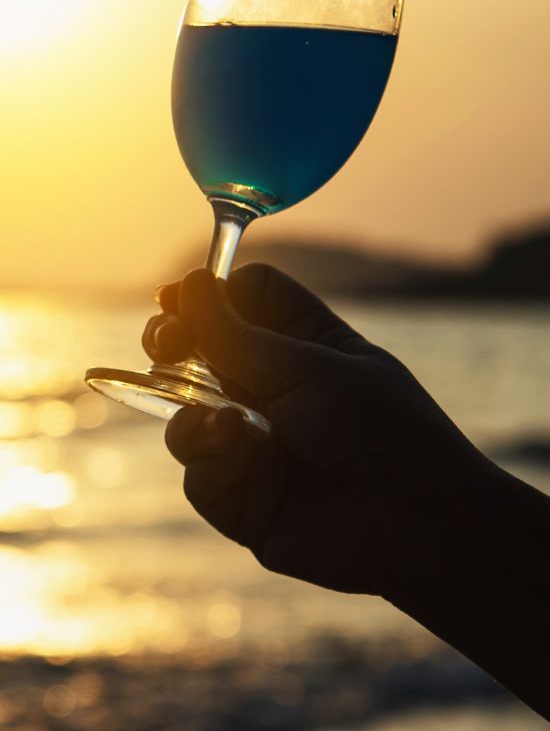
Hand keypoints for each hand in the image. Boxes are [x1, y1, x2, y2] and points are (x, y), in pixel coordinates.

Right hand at [142, 265, 489, 596]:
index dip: (208, 292)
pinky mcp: (241, 494)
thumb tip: (189, 284)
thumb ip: (238, 335)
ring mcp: (252, 439)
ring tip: (221, 416)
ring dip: (187, 403)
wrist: (415, 522)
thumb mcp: (308, 368)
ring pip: (183, 408)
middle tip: (166, 343)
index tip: (178, 297)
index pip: (242, 296)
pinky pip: (197, 469)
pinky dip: (207, 455)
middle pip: (199, 347)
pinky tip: (236, 450)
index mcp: (302, 340)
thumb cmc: (380, 429)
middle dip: (174, 340)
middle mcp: (271, 385)